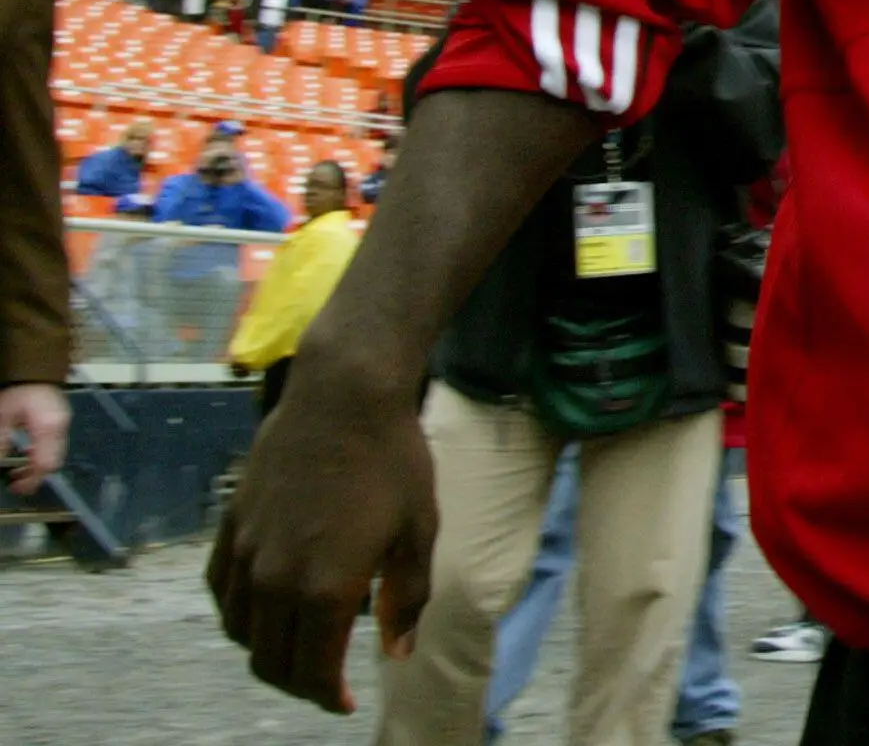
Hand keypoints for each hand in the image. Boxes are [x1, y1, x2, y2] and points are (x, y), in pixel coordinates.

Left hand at [0, 383, 68, 493]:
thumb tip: (0, 464)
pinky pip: (56, 448)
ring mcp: (64, 426)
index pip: (44, 462)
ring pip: (56, 457)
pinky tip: (28, 457)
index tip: (15, 488)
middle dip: (34, 476)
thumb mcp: (3, 417)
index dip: (30, 479)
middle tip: (16, 483)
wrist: (35, 372)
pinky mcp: (62, 425)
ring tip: (20, 472)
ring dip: (38, 468)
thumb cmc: (19, 393)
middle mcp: (60, 428)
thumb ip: (2, 441)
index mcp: (47, 427)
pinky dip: (42, 457)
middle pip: (53, 462)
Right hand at [207, 367, 436, 711]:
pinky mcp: (232, 524)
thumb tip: (397, 651)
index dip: (329, 696)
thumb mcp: (418, 529)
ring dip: (265, 652)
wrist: (344, 395)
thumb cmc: (393, 459)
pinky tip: (263, 609)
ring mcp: (247, 552)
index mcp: (326, 588)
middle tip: (325, 680)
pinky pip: (222, 590)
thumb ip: (407, 597)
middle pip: (270, 661)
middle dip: (299, 682)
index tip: (346, 701)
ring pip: (240, 631)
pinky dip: (238, 614)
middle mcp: (276, 579)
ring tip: (297, 647)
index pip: (314, 671)